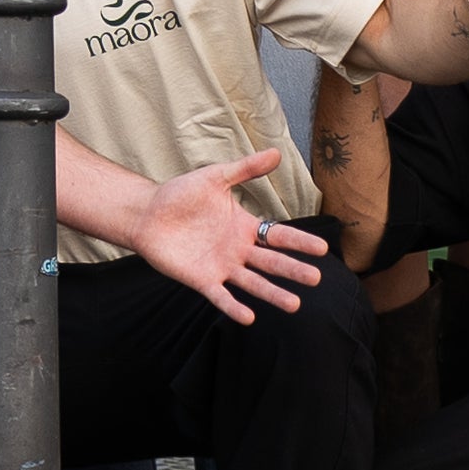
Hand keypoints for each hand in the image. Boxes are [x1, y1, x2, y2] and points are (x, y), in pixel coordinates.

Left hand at [121, 153, 325, 324]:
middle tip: (316, 278)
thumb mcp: (216, 177)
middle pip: (271, 262)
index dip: (299, 242)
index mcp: (244, 227)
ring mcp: (221, 266)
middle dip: (293, 270)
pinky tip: (249, 317)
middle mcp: (238, 250)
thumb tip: (277, 152)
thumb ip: (246, 169)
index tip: (322, 248)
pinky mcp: (201, 279)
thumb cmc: (180, 195)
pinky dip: (234, 306)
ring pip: (253, 283)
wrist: (146, 212)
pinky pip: (221, 296)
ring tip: (294, 304)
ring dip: (272, 293)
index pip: (278, 236)